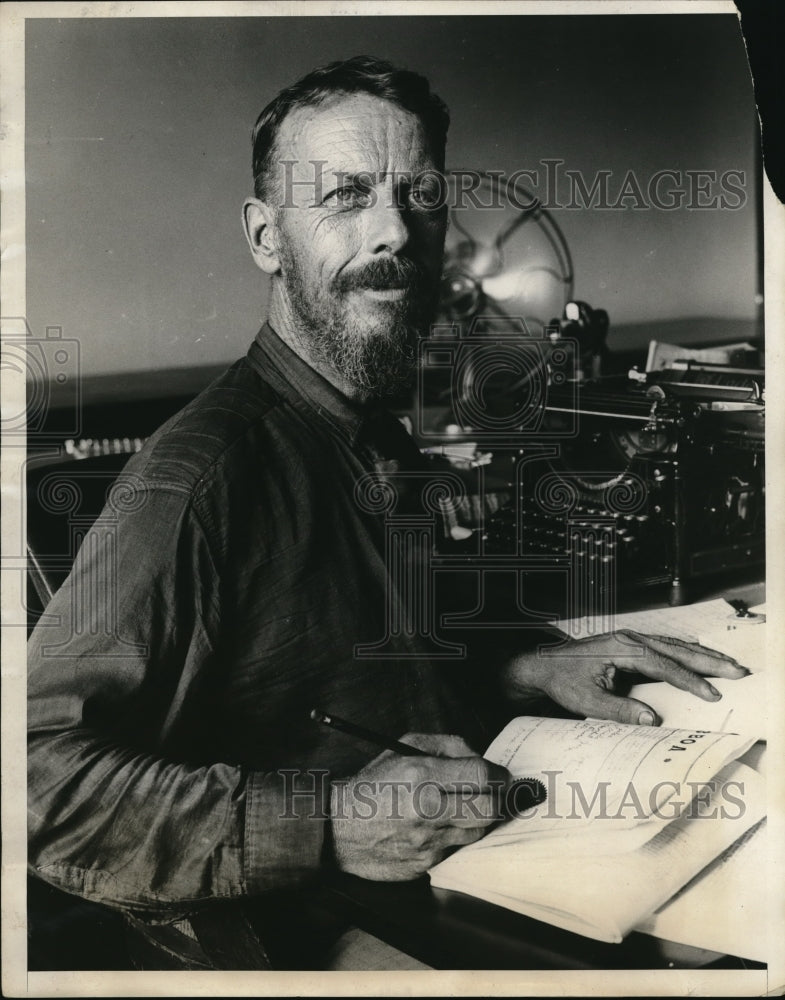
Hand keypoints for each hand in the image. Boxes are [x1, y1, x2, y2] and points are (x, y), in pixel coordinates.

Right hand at [328, 733, 509, 880]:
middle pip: (490, 808)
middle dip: (498, 799)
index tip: (500, 775)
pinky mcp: (424, 865)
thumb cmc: (374, 783)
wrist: (339, 827)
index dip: (499, 774)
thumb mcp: (404, 746)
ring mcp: (427, 841)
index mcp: (422, 774)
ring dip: (476, 819)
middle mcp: (427, 809)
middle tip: (493, 793)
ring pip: (477, 831)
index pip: (482, 775)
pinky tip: (437, 828)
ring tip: (460, 809)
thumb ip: (447, 745)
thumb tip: (479, 757)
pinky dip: (453, 838)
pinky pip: (455, 850)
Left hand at [502, 629, 747, 725]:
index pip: (665, 666)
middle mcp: (629, 639)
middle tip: (739, 672)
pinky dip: (687, 653)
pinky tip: (700, 658)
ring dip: (703, 655)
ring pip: (675, 646)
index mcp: (622, 649)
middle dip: (710, 661)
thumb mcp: (586, 701)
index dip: (691, 682)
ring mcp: (630, 639)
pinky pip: (665, 647)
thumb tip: (652, 720)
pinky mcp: (629, 645)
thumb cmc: (562, 681)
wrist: (542, 665)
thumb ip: (619, 710)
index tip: (713, 695)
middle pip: (678, 650)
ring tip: (729, 665)